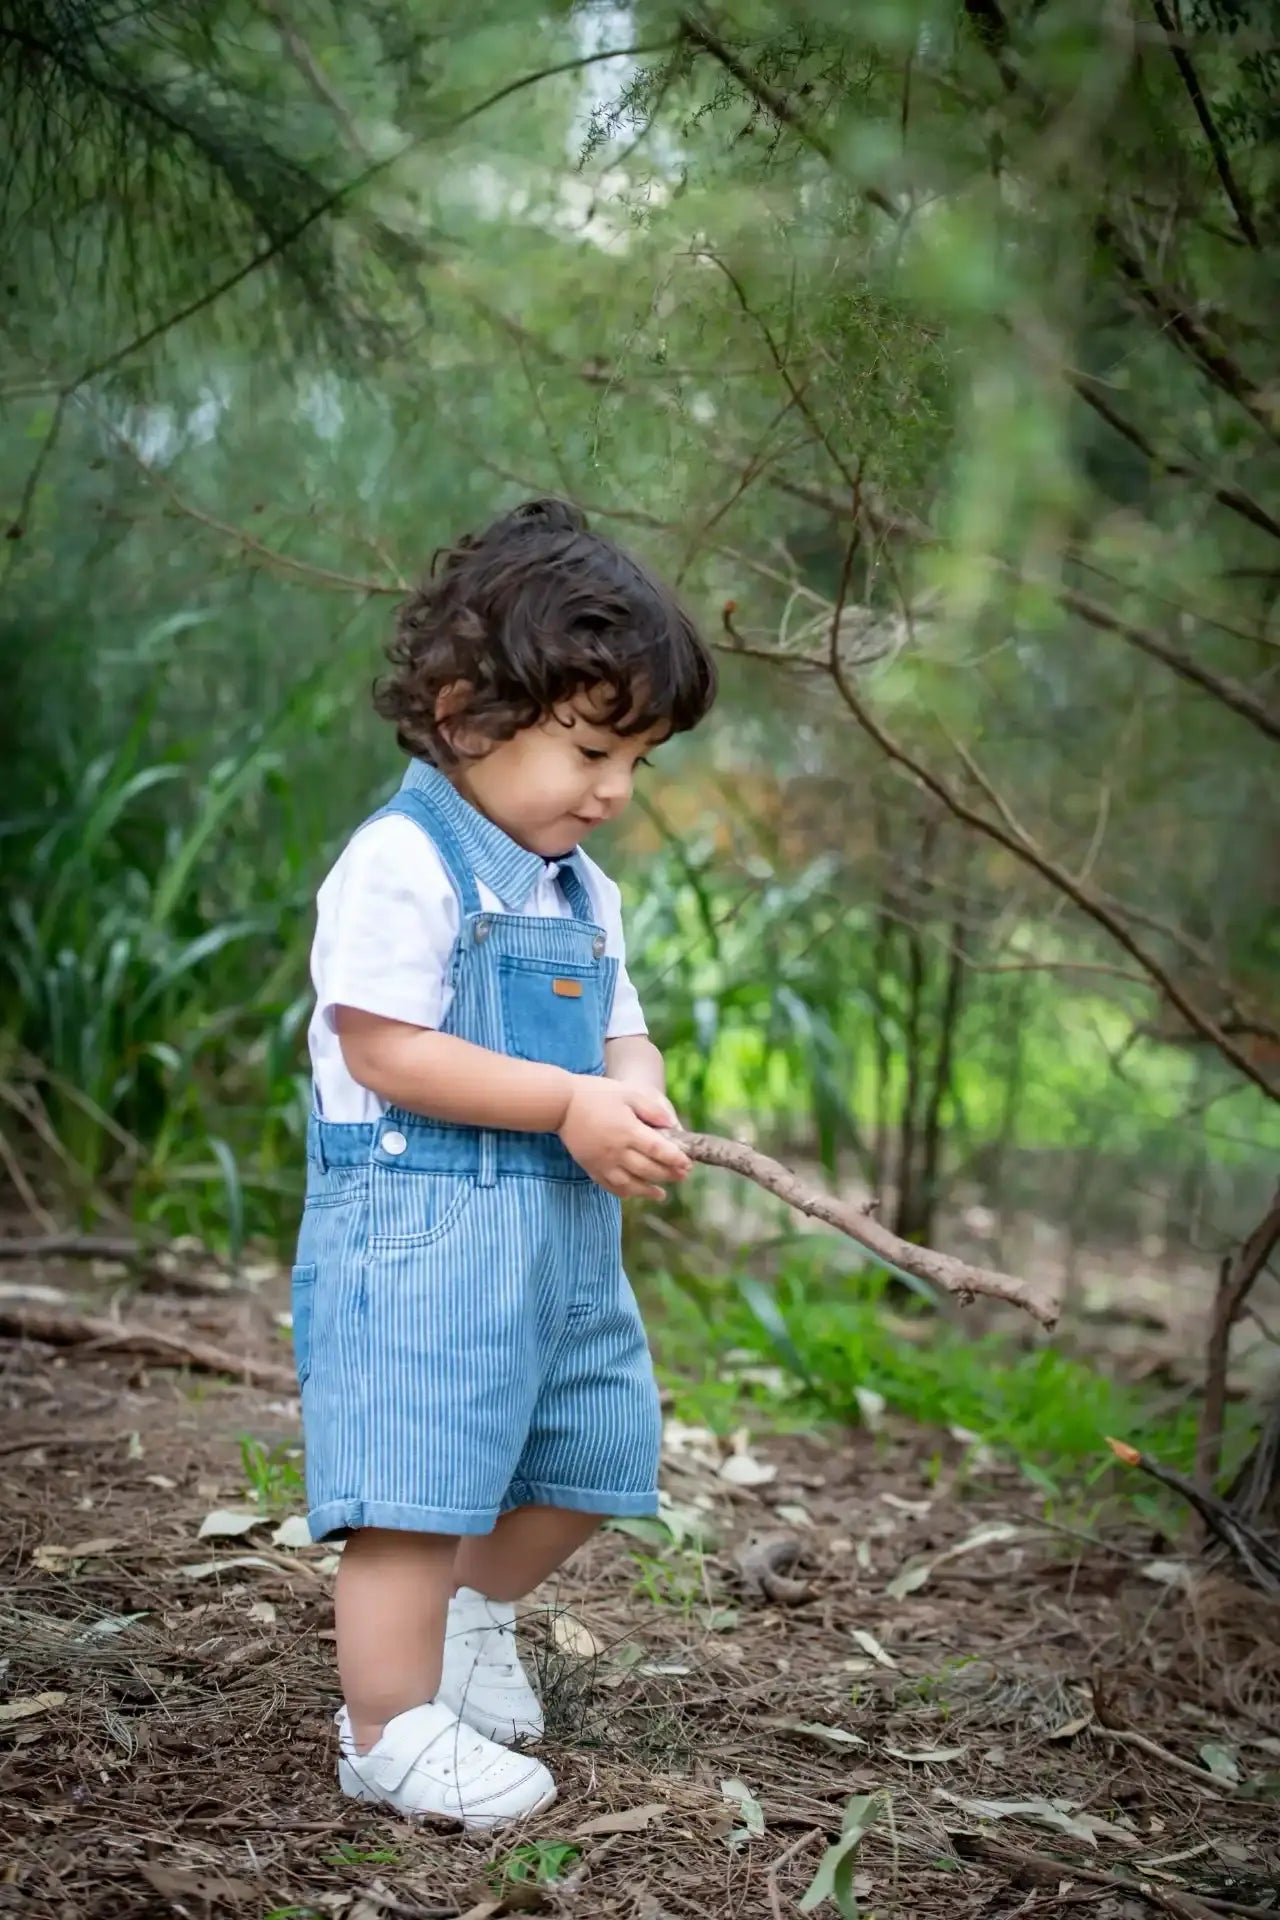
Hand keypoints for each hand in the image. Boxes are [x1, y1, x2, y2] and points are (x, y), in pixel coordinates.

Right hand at [558, 1078, 690, 1199]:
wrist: (561, 1105)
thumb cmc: (596, 1094)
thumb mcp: (628, 1093)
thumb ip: (652, 1110)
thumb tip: (673, 1125)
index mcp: (629, 1131)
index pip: (659, 1151)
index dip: (676, 1159)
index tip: (688, 1163)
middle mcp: (617, 1151)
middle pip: (649, 1170)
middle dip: (669, 1174)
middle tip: (683, 1176)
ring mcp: (603, 1163)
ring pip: (631, 1185)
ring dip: (649, 1191)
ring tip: (661, 1194)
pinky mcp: (591, 1168)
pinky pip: (611, 1187)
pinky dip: (625, 1193)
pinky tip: (634, 1193)